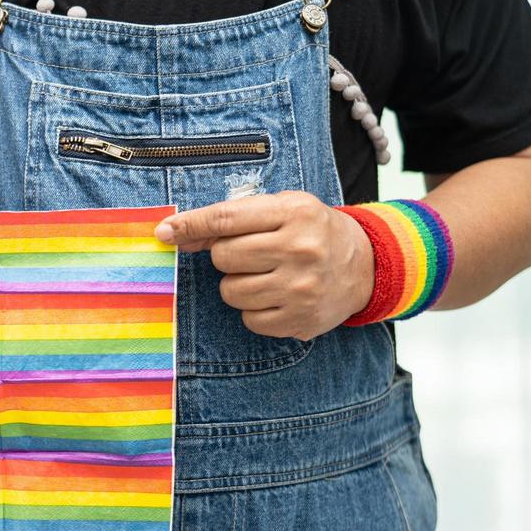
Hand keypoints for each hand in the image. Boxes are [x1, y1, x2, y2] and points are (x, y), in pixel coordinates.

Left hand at [154, 191, 374, 340]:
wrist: (366, 265)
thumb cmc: (312, 232)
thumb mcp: (282, 209)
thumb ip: (233, 218)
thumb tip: (177, 234)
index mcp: (295, 213)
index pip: (227, 219)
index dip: (190, 225)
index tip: (164, 232)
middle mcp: (301, 250)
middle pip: (223, 257)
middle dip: (226, 256)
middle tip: (251, 254)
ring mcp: (301, 288)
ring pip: (231, 291)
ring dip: (237, 284)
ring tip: (266, 275)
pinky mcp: (300, 320)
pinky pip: (248, 319)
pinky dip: (254, 309)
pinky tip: (276, 296)